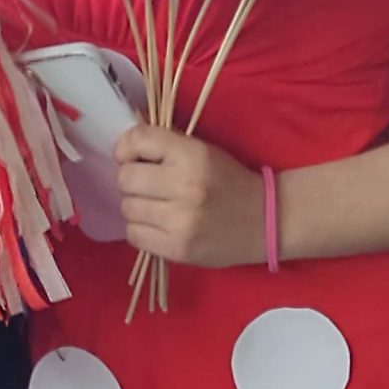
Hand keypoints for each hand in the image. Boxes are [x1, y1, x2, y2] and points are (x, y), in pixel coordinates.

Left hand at [116, 124, 265, 267]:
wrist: (266, 222)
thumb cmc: (229, 181)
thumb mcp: (202, 151)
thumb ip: (164, 146)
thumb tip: (123, 148)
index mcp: (193, 154)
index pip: (138, 140)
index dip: (127, 148)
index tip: (135, 156)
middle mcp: (186, 186)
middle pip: (125, 178)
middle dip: (131, 180)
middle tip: (147, 185)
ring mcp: (181, 221)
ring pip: (127, 208)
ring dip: (136, 206)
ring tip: (155, 206)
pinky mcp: (177, 249)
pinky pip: (134, 235)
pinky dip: (140, 229)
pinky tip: (158, 225)